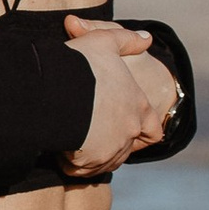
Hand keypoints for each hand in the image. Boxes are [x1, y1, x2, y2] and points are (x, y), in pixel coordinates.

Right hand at [64, 16, 176, 174]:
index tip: (125, 127)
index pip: (152, 130)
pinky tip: (61, 149)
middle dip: (110, 142)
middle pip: (126, 147)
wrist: (56, 90)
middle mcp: (129, 130)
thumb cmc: (81, 64)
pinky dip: (74, 164)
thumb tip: (147, 39)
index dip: (143, 131)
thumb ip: (126, 40)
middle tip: (89, 132)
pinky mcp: (91, 162)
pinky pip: (83, 170)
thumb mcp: (104, 42)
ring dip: (93, 154)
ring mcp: (112, 149)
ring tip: (73, 139)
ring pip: (106, 160)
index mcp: (137, 105)